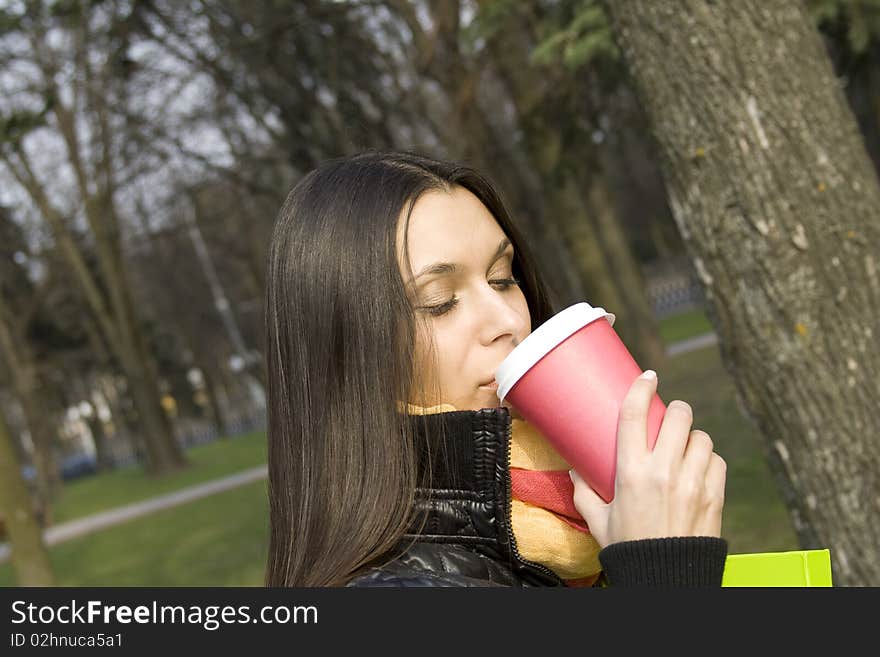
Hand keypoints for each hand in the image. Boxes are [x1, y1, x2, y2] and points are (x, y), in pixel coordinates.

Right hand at [568, 370, 725, 548]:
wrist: (665, 582)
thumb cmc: (628, 549)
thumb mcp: (598, 520)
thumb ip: (584, 492)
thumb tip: (576, 471)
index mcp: (631, 472)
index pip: (635, 414)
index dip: (642, 387)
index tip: (647, 377)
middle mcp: (664, 471)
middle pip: (678, 416)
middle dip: (675, 411)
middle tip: (669, 418)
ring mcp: (693, 483)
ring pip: (701, 437)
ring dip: (692, 438)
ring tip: (684, 448)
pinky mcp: (714, 496)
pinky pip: (717, 461)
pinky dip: (709, 460)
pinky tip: (699, 469)